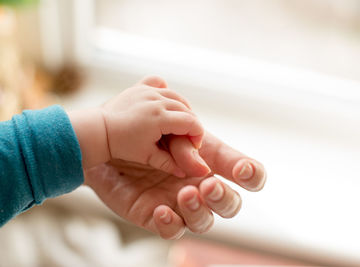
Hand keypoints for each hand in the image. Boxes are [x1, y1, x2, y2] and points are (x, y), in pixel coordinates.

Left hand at [69, 76, 207, 176]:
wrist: (99, 131)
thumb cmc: (122, 145)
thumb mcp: (148, 157)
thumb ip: (169, 163)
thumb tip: (186, 173)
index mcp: (160, 118)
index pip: (192, 123)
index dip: (197, 134)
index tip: (193, 144)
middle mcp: (156, 100)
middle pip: (187, 110)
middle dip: (191, 124)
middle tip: (186, 137)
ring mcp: (147, 91)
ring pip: (176, 96)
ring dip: (182, 109)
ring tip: (178, 123)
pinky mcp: (139, 87)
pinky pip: (158, 83)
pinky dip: (165, 91)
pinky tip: (163, 104)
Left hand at [84, 131, 265, 238]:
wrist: (107, 142)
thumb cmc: (141, 130)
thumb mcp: (162, 126)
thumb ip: (181, 129)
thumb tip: (194, 135)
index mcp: (209, 161)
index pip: (244, 174)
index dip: (252, 175)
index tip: (243, 171)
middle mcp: (199, 186)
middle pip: (230, 204)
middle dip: (223, 197)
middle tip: (208, 184)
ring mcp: (179, 204)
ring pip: (204, 221)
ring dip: (199, 209)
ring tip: (185, 193)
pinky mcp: (157, 215)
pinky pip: (172, 230)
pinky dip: (171, 223)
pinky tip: (162, 209)